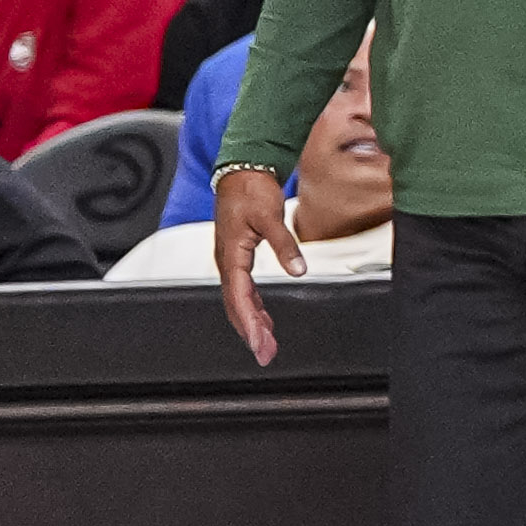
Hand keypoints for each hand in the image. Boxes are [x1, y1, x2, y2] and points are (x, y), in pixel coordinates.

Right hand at [213, 164, 307, 366]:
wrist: (241, 172)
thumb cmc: (251, 191)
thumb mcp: (271, 217)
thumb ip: (285, 245)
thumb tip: (298, 270)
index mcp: (231, 255)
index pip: (239, 297)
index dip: (249, 322)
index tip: (259, 343)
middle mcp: (227, 262)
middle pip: (237, 305)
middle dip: (251, 331)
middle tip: (265, 354)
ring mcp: (231, 261)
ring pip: (240, 300)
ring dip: (253, 322)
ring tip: (267, 343)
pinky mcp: (238, 257)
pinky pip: (243, 289)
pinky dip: (253, 306)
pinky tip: (264, 319)